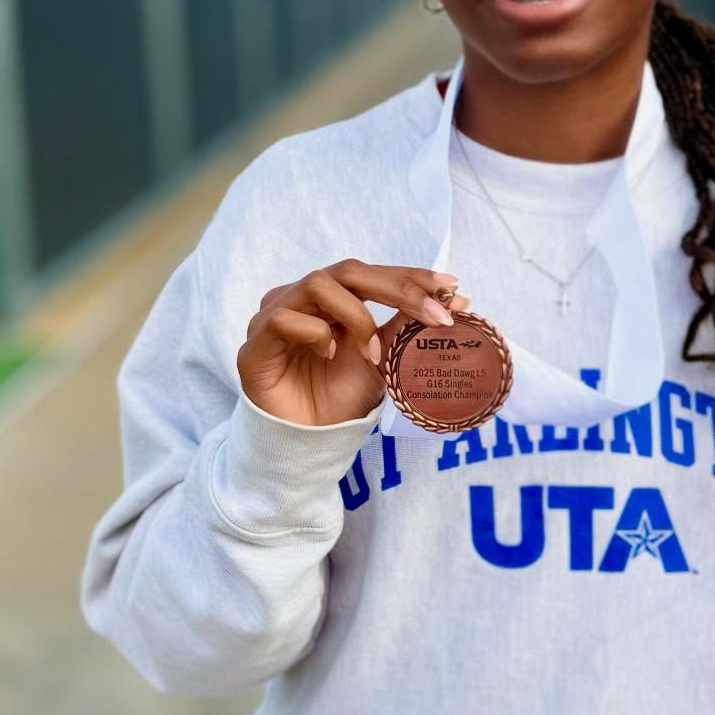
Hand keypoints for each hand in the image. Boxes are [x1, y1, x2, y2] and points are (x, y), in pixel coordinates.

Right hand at [238, 261, 472, 426]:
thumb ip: (406, 329)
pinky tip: (330, 356)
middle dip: (398, 288)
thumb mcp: (383, 362)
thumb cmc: (339, 399)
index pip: (372, 274)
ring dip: (357, 316)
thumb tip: (459, 302)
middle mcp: (302, 299)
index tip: (453, 287)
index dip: (411, 277)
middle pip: (348, 271)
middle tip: (435, 314)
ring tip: (372, 354)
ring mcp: (274, 315)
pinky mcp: (255, 344)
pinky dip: (315, 333)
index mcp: (331, 298)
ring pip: (317, 284)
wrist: (307, 444)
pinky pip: (284, 318)